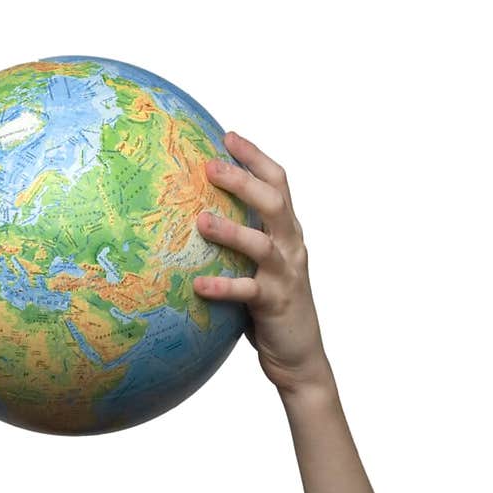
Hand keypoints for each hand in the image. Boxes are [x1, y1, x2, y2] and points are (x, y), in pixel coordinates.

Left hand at [193, 132, 330, 391]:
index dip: (256, 157)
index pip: (278, 183)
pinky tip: (198, 285)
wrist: (299, 356)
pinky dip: (224, 287)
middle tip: (210, 166)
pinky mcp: (276, 305)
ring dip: (232, 231)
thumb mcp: (257, 268)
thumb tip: (192, 218)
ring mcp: (286, 275)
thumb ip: (238, 243)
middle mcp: (291, 247)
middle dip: (244, 180)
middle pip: (274, 202)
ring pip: (263, 244)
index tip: (227, 136)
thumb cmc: (269, 309)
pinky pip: (248, 293)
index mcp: (287, 232)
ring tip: (200, 221)